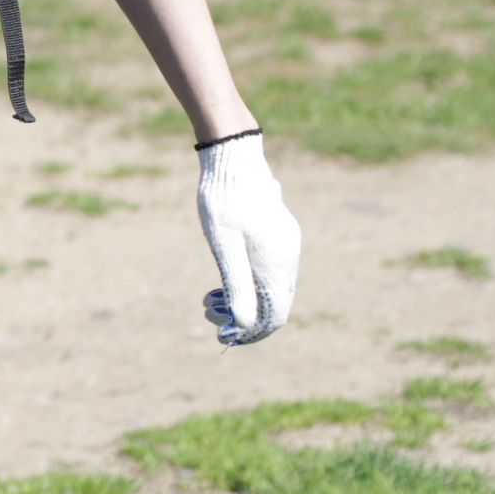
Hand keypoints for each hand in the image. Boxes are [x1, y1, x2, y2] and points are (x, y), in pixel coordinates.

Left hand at [195, 132, 298, 344]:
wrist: (233, 158)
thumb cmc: (223, 202)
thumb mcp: (224, 247)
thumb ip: (236, 285)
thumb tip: (243, 322)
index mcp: (277, 265)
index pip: (274, 316)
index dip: (251, 333)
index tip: (222, 336)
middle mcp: (288, 258)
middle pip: (273, 304)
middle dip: (241, 315)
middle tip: (207, 310)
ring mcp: (285, 245)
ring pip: (270, 287)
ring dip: (242, 298)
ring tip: (208, 296)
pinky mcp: (278, 235)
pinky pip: (268, 270)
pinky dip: (247, 281)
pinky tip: (222, 277)